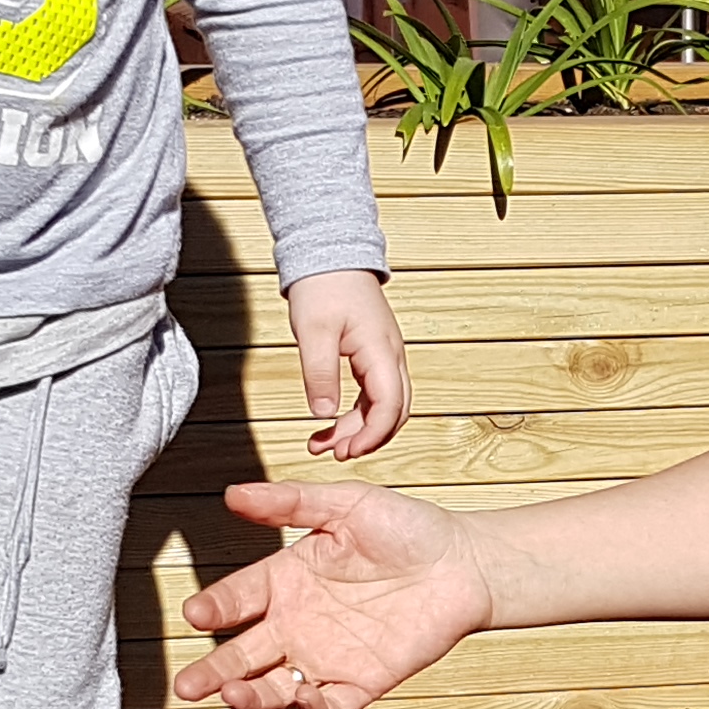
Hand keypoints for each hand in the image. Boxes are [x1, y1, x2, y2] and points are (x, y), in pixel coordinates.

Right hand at [171, 477, 489, 708]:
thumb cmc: (408, 528)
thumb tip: (234, 494)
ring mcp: (327, 656)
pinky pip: (328, 705)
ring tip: (231, 695)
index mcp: (288, 579)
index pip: (239, 598)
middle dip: (214, 670)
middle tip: (186, 685)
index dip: (216, 607)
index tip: (196, 614)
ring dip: (251, 695)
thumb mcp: (347, 504)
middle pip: (244, 653)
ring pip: (276, 686)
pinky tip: (300, 698)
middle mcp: (299, 622)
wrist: (466, 563)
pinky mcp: (362, 682)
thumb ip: (291, 503)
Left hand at [282, 268, 407, 459]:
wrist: (330, 254)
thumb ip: (320, 374)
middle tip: (336, 454)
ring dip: (360, 429)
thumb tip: (323, 415)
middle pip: (394, 412)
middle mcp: (390, 357)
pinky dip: (356, 413)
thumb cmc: (323, 286)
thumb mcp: (314, 332)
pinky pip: (373, 394)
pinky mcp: (373, 355)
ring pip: (383, 405)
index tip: (347, 451)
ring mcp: (384, 356)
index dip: (372, 435)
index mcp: (381, 351)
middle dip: (368, 439)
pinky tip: (331, 422)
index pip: (390, 406)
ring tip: (325, 445)